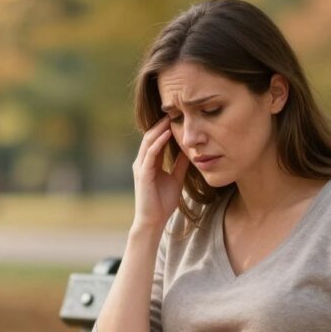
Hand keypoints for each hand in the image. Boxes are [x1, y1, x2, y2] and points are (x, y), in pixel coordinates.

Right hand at [132, 115, 189, 231]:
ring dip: (159, 129)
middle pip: (150, 136)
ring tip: (170, 117)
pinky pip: (150, 154)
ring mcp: (141, 167)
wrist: (153, 220)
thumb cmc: (163, 202)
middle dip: (161, 123)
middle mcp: (142, 162)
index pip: (156, 139)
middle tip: (174, 110)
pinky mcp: (142, 173)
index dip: (165, 127)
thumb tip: (189, 151)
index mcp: (150, 162)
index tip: (178, 116)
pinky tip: (167, 134)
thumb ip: (179, 165)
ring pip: (148, 142)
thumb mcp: (175, 179)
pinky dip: (158, 143)